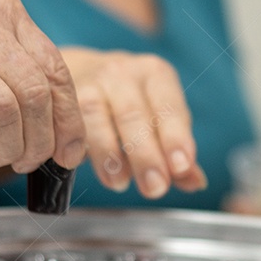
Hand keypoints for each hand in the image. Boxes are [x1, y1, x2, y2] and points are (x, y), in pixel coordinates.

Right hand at [0, 0, 85, 173]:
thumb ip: (24, 73)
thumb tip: (64, 139)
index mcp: (4, 9)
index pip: (55, 70)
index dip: (68, 122)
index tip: (68, 154)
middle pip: (33, 95)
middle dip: (36, 144)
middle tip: (24, 162)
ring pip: (2, 113)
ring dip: (2, 151)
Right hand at [63, 48, 205, 198]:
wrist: (84, 73)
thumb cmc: (130, 101)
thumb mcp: (158, 117)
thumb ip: (176, 150)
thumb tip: (194, 182)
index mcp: (156, 75)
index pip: (169, 108)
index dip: (175, 138)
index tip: (181, 166)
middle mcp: (124, 73)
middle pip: (134, 115)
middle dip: (145, 155)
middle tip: (154, 187)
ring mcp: (92, 82)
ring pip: (98, 118)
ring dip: (110, 156)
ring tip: (120, 183)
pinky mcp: (65, 97)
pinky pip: (72, 124)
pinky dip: (81, 149)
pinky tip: (87, 167)